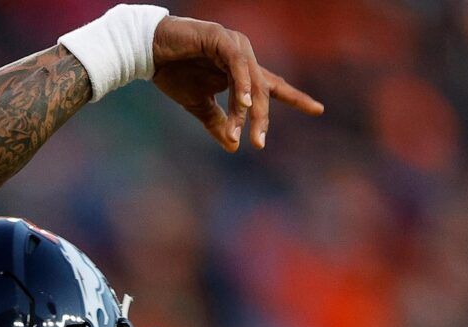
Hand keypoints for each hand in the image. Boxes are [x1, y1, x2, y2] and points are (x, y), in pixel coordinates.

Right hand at [151, 16, 323, 151]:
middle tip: (258, 143)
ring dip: (248, 107)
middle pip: (263, 90)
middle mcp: (244, 56)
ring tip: (243, 129)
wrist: (148, 52)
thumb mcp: (198, 105)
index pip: (273, 87)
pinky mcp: (221, 39)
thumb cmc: (173, 73)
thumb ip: (217, 122)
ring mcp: (235, 45)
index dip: (296, 98)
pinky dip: (241, 84)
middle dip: (262, 118)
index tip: (318, 110)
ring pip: (251, 80)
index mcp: (242, 71)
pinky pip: (237, 64)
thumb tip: (233, 146)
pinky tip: (243, 102)